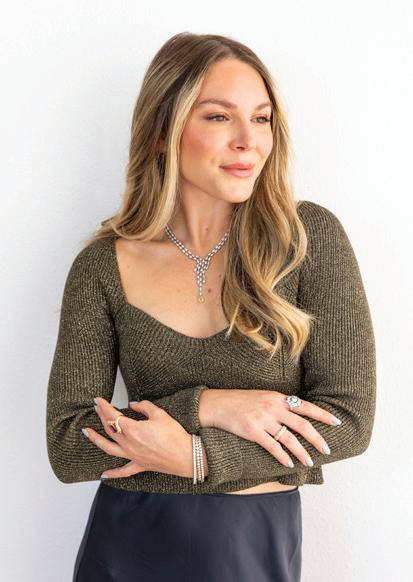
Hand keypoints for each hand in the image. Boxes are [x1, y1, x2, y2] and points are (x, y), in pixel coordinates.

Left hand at [85, 397, 193, 479]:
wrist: (186, 456)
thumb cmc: (175, 435)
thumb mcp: (160, 414)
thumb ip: (144, 406)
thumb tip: (134, 404)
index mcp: (133, 429)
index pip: (113, 416)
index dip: (104, 407)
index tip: (98, 400)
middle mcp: (129, 444)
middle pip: (110, 429)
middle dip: (101, 417)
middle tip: (96, 408)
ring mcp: (132, 456)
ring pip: (109, 448)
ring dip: (96, 440)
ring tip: (87, 433)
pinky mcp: (140, 465)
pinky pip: (123, 471)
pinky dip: (112, 474)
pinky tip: (104, 475)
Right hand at [202, 389, 340, 467]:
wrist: (216, 404)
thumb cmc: (240, 401)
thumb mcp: (262, 396)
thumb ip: (279, 404)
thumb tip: (298, 414)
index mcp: (277, 397)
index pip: (305, 406)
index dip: (322, 415)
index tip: (336, 422)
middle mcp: (272, 407)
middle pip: (302, 424)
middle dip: (317, 438)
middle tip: (328, 449)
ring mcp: (262, 419)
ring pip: (289, 438)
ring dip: (302, 452)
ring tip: (311, 461)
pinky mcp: (252, 431)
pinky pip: (272, 447)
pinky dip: (283, 456)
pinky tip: (289, 463)